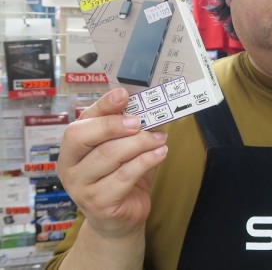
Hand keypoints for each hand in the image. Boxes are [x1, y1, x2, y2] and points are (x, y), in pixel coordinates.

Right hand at [57, 87, 167, 238]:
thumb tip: (145, 103)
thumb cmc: (120, 175)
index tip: (123, 95)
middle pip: (85, 137)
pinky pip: (125, 176)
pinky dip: (146, 160)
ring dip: (140, 142)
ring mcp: (80, 188)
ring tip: (160, 137)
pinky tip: (161, 153)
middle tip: (141, 121)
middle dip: (115, 124)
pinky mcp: (99, 203)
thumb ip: (125, 126)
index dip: (101, 107)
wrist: (120, 217)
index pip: (79, 122)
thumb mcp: (121, 148)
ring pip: (110, 155)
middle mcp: (68, 167)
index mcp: (70, 149)